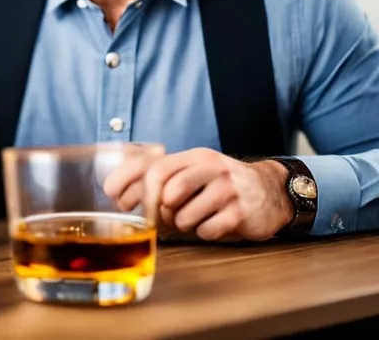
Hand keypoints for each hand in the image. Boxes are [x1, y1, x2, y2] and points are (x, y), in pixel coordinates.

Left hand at [105, 148, 292, 241]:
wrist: (271, 191)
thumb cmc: (222, 185)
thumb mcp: (197, 171)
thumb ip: (167, 177)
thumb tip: (124, 196)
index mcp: (195, 157)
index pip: (155, 168)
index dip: (133, 186)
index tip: (119, 200)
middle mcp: (211, 167)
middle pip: (167, 191)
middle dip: (158, 212)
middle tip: (163, 219)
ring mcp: (227, 189)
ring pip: (184, 216)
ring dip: (183, 225)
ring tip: (195, 218)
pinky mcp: (240, 212)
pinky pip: (206, 230)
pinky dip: (205, 232)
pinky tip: (214, 224)